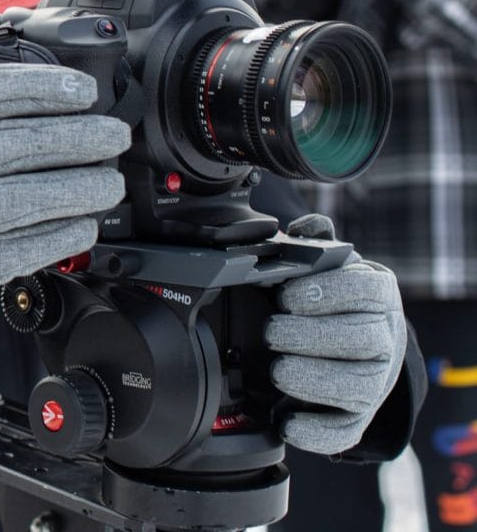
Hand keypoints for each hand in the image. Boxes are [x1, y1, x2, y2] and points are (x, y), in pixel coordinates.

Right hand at [0, 63, 129, 338]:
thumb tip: (29, 50)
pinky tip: (82, 221)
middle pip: (22, 144)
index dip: (46, 87)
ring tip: (109, 178)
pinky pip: (24, 247)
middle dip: (82, 137)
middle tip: (114, 134)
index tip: (84, 90)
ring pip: (31, 198)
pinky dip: (62, 233)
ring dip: (82, 187)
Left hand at [266, 213, 406, 455]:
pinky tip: (285, 422)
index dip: (325, 292)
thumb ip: (313, 245)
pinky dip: (314, 432)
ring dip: (311, 379)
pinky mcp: (359, 418)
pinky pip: (344, 431)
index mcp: (378, 294)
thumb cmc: (332, 301)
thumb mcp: (326, 267)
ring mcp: (377, 382)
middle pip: (361, 340)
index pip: (364, 289)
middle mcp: (385, 339)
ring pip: (356, 387)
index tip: (288, 296)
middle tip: (274, 332)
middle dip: (310, 337)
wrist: (358, 344)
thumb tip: (305, 227)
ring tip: (279, 370)